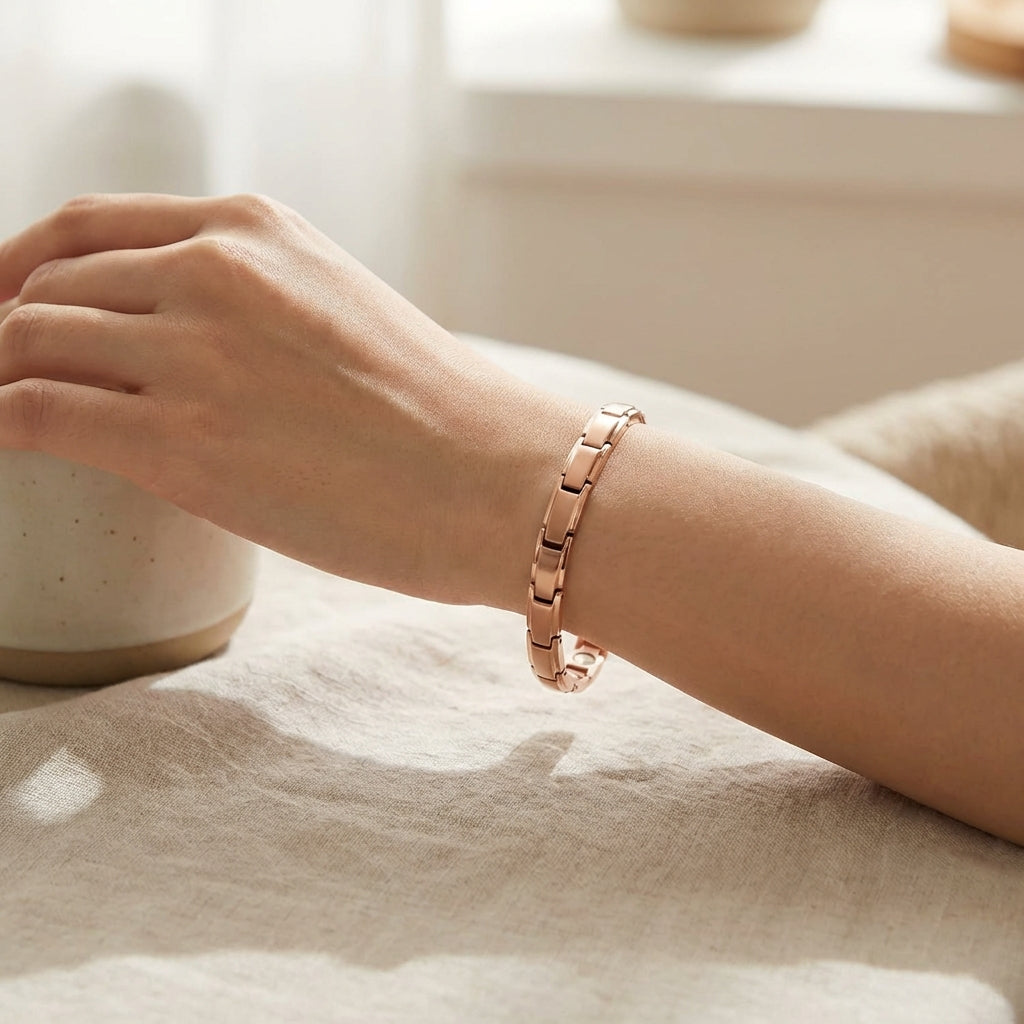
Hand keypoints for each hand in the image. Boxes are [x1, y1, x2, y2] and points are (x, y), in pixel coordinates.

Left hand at [0, 193, 585, 607]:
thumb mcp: (341, 314)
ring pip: (24, 343)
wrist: (501, 480)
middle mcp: (212, 271)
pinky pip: (32, 413)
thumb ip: (254, 310)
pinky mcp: (180, 444)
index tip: (10, 311)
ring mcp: (193, 353)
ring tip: (5, 417)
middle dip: (3, 333)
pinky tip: (6, 449)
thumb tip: (179, 352)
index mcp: (255, 231)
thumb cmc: (443, 417)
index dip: (23, 266)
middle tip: (5, 379)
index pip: (87, 225)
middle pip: (46, 284)